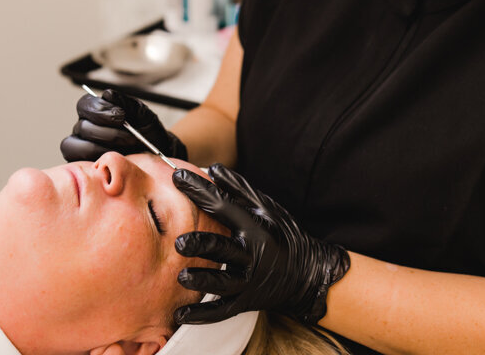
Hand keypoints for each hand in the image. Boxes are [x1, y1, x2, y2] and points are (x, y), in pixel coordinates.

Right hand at [59, 89, 187, 161]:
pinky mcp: (82, 165)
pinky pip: (76, 162)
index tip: (121, 116)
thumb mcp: (143, 115)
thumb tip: (108, 94)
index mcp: (96, 112)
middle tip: (130, 137)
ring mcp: (80, 148)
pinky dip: (95, 160)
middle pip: (82, 127)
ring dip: (101, 147)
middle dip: (108, 133)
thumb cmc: (148, 134)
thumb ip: (126, 103)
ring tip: (125, 150)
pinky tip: (114, 160)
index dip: (100, 109)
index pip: (85, 104)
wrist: (157, 156)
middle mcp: (85, 129)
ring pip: (74, 145)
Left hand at [171, 164, 349, 324]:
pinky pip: (221, 311)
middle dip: (202, 244)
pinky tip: (179, 314)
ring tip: (181, 277)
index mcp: (254, 226)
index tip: (177, 177)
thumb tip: (213, 169)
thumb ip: (239, 189)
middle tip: (179, 242)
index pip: (223, 205)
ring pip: (222, 283)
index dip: (200, 191)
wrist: (307, 273)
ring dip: (201, 280)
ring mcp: (248, 281)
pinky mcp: (245, 301)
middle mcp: (252, 254)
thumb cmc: (282, 234)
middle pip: (223, 248)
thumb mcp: (267, 207)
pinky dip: (201, 315)